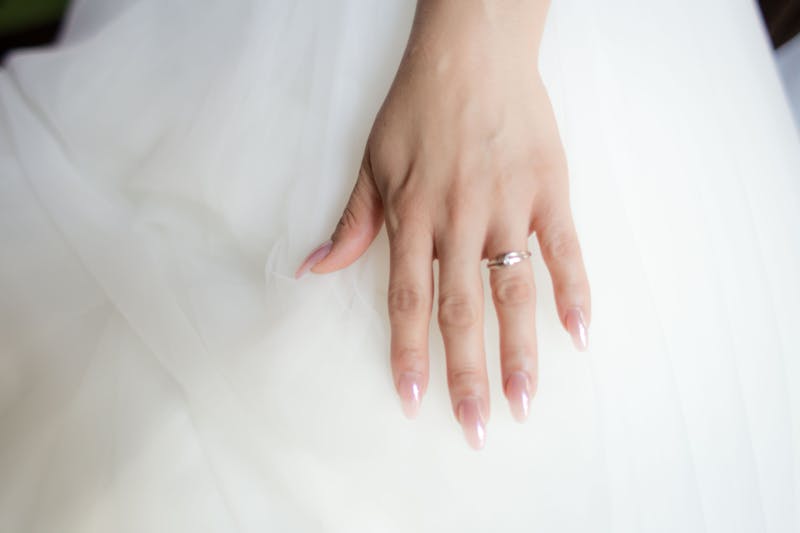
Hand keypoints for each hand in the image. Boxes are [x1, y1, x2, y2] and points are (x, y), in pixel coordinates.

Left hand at [295, 0, 589, 448]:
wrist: (472, 50)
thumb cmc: (417, 105)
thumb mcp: (373, 160)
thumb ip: (352, 222)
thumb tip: (311, 269)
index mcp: (413, 216)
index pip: (408, 301)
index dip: (409, 355)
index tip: (413, 402)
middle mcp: (459, 220)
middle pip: (463, 311)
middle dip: (467, 375)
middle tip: (476, 427)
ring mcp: (508, 206)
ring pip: (513, 291)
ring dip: (520, 351)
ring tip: (524, 401)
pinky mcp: (548, 189)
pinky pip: (565, 249)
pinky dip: (574, 291)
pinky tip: (579, 334)